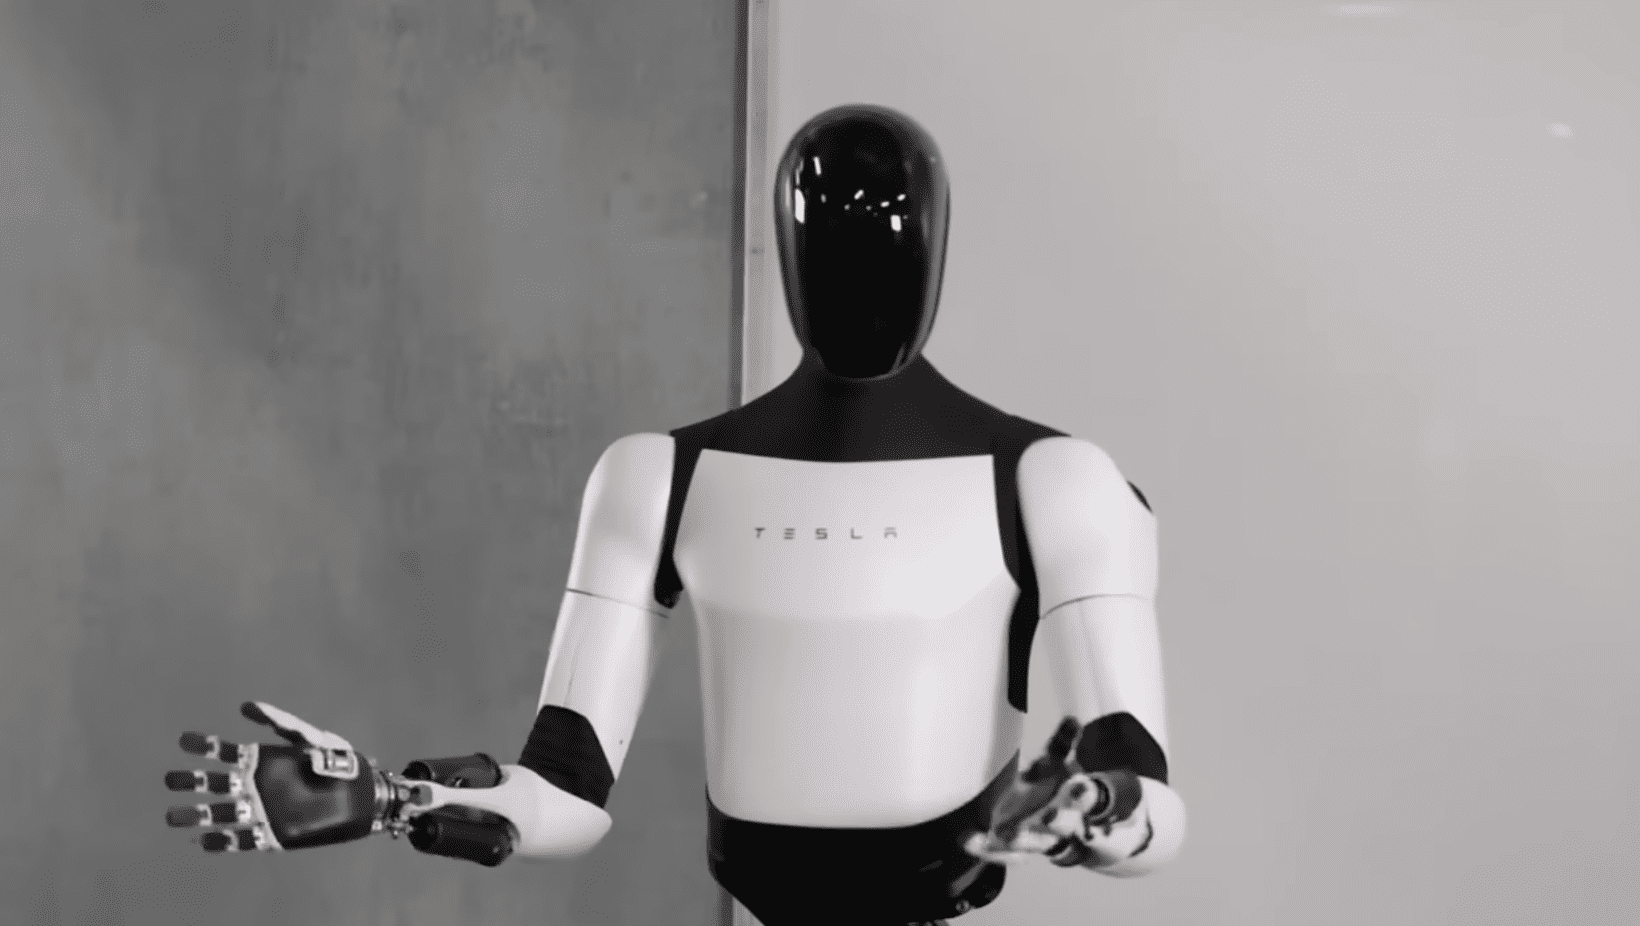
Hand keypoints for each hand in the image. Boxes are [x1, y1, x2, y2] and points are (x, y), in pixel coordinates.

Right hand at [164, 701, 393, 852]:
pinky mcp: (275, 835)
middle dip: (192, 782)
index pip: (225, 753)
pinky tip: (205, 841)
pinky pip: (244, 840)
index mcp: (264, 760)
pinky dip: (224, 842)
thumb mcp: (314, 738)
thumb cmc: (342, 761)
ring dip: (198, 815)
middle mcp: (257, 786)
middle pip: (216, 785)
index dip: (204, 747)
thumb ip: (283, 725)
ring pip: (222, 813)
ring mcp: (264, 811)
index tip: (183, 741)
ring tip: (173, 816)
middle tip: (169, 780)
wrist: (366, 795)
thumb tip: (246, 707)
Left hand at [964, 717, 1153, 868]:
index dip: (1083, 793)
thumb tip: (1072, 719)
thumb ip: (1062, 742)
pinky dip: (988, 849)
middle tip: (1050, 814)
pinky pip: (1004, 855)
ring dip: (1024, 838)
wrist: (1046, 823)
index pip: (1084, 798)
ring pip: (1035, 843)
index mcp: (1073, 800)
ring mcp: (1038, 840)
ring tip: (1011, 833)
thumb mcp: (1055, 763)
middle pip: (1064, 825)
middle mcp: (1060, 824)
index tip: (1079, 783)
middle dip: (1059, 820)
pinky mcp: (1016, 851)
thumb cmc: (1051, 786)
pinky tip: (969, 841)